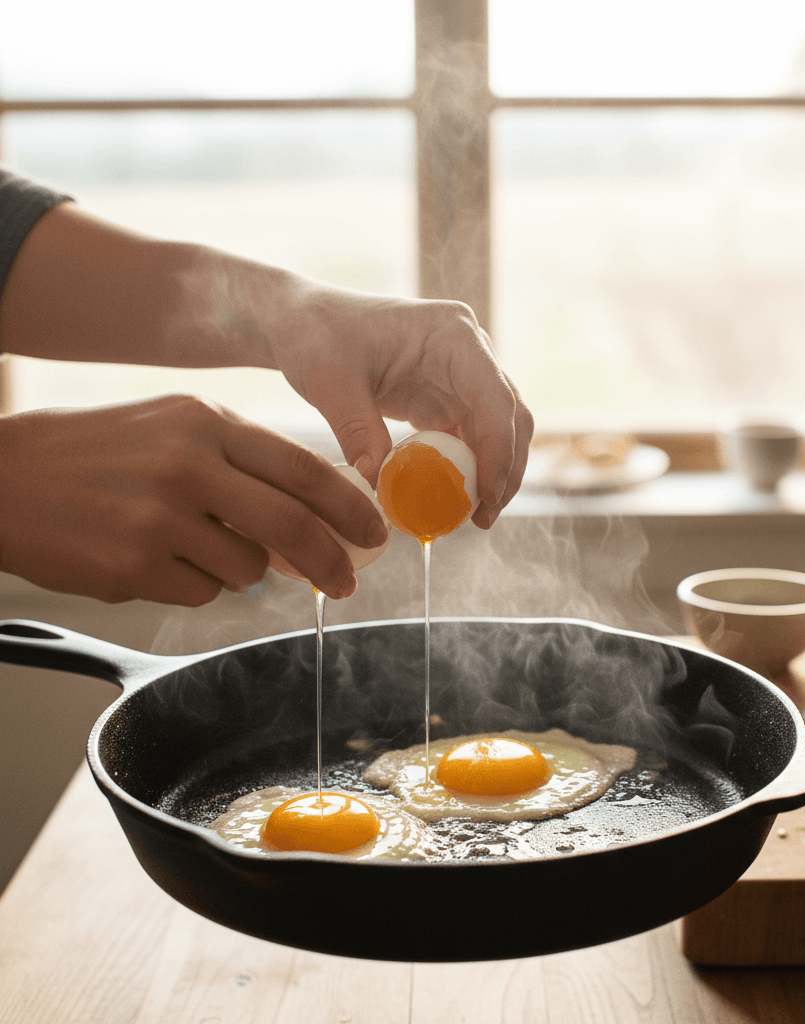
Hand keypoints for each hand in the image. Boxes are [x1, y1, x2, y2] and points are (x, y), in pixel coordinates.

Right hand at [0, 395, 388, 604]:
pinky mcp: (133, 565)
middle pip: (291, 526)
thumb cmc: (94, 452)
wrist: (0, 478)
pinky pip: (201, 591)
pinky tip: (153, 558)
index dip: (349, 506)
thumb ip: (242, 468)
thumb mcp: (171, 431)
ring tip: (189, 545)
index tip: (374, 532)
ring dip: (238, 569)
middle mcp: (187, 463)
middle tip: (345, 582)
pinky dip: (193, 583)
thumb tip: (306, 524)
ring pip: (247, 568)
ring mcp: (159, 516)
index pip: (303, 466)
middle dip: (330, 561)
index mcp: (203, 419)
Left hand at [264, 289, 533, 528]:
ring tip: (474, 517)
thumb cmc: (318, 336)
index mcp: (453, 335)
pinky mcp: (449, 398)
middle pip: (511, 417)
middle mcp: (470, 353)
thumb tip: (377, 484)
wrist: (305, 323)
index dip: (499, 450)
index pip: (494, 398)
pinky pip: (473, 439)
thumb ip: (356, 431)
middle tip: (484, 517)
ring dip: (493, 474)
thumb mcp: (330, 382)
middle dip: (505, 469)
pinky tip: (452, 500)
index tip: (487, 496)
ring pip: (500, 431)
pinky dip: (469, 470)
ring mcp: (463, 376)